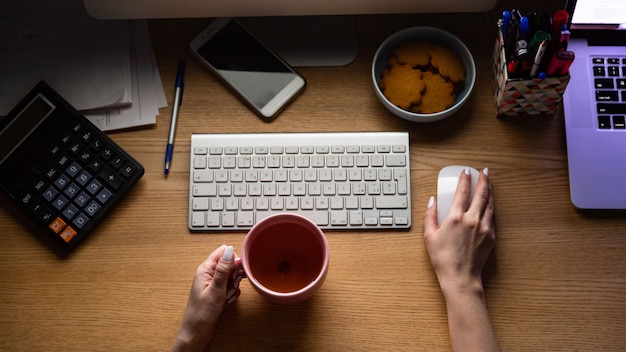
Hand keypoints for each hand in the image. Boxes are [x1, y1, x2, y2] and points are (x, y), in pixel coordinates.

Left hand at [172, 245, 243, 351]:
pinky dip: (232, 293)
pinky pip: (230, 286)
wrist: (196, 332)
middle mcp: (208, 273)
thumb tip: (229, 250)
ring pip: (230, 276)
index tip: (236, 272)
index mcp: (205, 269)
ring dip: (233, 286)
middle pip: (229, 264)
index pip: (223, 252)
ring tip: (227, 296)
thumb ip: (223, 269)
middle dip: (234, 275)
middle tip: (230, 287)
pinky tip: (228, 300)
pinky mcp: (216, 291)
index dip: (233, 260)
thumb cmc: (201, 313)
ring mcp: (212, 282)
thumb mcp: (215, 289)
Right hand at [423, 168, 494, 294]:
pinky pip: (492, 216)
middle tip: (484, 172)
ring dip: (490, 191)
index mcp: (455, 217)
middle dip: (483, 179)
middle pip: (481, 193)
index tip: (466, 171)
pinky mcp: (491, 236)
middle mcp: (472, 219)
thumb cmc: (443, 258)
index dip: (465, 178)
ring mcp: (484, 227)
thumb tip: (433, 200)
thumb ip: (430, 215)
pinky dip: (491, 206)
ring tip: (489, 184)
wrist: (460, 277)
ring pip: (489, 203)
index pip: (463, 191)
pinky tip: (489, 204)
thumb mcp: (429, 236)